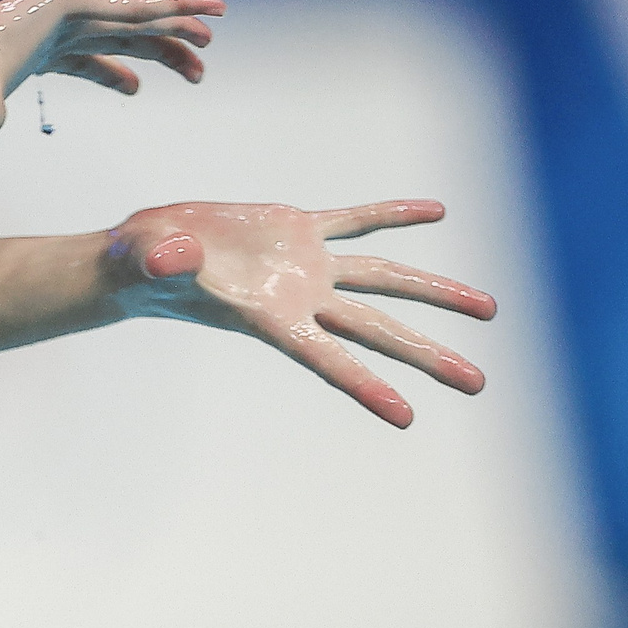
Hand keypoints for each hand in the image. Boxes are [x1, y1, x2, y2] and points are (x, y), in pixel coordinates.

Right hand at [0, 0, 224, 127]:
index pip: (79, 55)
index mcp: (26, 47)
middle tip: (197, 65)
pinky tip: (208, 13)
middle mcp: (48, 23)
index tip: (138, 90)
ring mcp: (60, 8)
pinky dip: (172, 6)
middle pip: (115, 34)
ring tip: (214, 34)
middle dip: (156, 48)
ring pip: (132, 18)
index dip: (112, 70)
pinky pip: (134, 7)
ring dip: (176, 25)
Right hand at [107, 199, 495, 427]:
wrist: (143, 257)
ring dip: (434, 292)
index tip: (407, 417)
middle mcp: (297, 299)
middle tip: (478, 384)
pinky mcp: (297, 228)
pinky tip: (436, 210)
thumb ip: (164, 261)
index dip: (364, 386)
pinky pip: (356, 221)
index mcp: (267, 317)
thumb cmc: (139, 268)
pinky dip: (394, 215)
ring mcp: (303, 265)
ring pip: (382, 279)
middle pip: (375, 330)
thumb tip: (176, 255)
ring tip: (489, 311)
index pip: (324, 359)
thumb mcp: (148, 262)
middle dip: (426, 355)